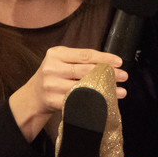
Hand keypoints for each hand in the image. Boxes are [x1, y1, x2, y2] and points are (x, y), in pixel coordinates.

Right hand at [10, 46, 126, 140]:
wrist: (33, 97)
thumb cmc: (53, 76)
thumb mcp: (60, 62)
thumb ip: (78, 60)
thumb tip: (109, 63)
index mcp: (56, 54)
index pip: (85, 55)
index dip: (104, 58)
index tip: (119, 61)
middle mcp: (52, 68)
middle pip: (86, 70)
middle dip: (108, 73)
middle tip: (124, 76)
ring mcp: (52, 86)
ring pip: (84, 87)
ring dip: (105, 90)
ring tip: (121, 91)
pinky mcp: (54, 101)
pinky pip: (79, 101)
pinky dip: (95, 101)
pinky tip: (106, 101)